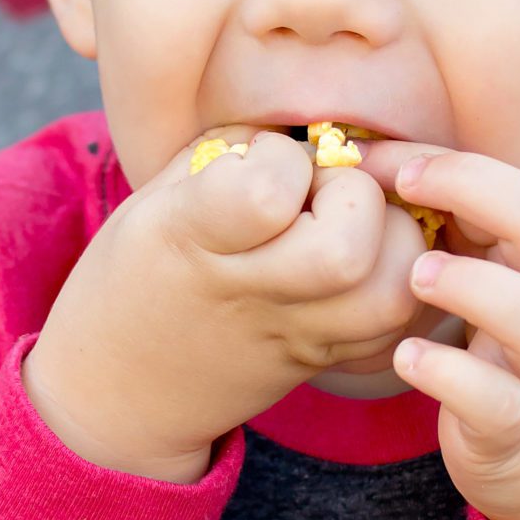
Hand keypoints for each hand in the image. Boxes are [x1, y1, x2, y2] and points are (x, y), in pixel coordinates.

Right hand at [23, 129, 424, 481]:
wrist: (121, 389)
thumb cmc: (136, 273)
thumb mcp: (154, 198)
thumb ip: (228, 152)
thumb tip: (307, 131)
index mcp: (190, 240)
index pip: (267, 194)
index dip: (284, 159)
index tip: (265, 161)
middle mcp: (249, 295)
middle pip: (347, 253)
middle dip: (357, 197)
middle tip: (326, 192)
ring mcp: (293, 337)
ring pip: (390, 297)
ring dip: (393, 243)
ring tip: (356, 224)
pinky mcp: (322, 361)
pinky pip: (395, 327)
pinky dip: (398, 281)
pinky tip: (366, 258)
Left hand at [359, 143, 519, 519]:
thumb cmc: (499, 345)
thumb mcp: (490, 276)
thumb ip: (445, 222)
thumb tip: (358, 155)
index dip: (459, 167)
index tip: (382, 164)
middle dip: (477, 192)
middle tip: (406, 195)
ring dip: (474, 287)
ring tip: (417, 277)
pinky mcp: (514, 427)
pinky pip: (497, 401)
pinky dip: (449, 374)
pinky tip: (405, 356)